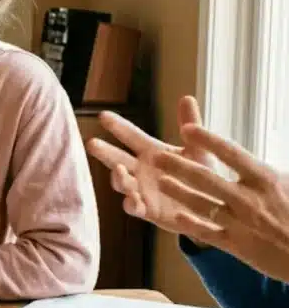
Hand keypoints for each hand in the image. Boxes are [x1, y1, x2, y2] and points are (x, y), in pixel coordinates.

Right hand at [86, 96, 214, 228]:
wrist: (215, 208)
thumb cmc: (204, 175)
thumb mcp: (199, 149)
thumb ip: (191, 125)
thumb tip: (187, 97)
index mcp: (152, 152)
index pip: (130, 136)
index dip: (117, 126)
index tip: (103, 115)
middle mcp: (141, 170)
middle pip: (116, 158)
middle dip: (104, 152)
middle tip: (91, 143)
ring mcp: (141, 190)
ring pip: (121, 183)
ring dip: (118, 177)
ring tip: (119, 170)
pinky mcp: (148, 210)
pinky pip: (134, 207)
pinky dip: (131, 203)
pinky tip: (132, 200)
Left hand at [150, 125, 288, 282]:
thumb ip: (269, 170)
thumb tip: (252, 156)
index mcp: (267, 180)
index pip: (232, 154)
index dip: (207, 140)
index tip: (187, 129)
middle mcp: (249, 200)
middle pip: (207, 179)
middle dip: (179, 166)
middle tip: (157, 156)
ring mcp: (241, 224)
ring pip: (202, 205)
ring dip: (179, 192)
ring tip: (161, 182)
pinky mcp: (239, 246)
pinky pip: (209, 234)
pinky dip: (191, 226)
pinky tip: (175, 218)